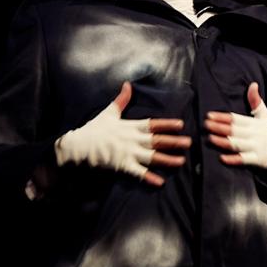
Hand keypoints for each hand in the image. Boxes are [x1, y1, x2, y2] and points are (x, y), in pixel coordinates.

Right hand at [54, 82, 189, 186]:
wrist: (76, 146)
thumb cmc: (93, 129)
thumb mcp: (109, 113)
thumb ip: (122, 100)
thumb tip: (127, 84)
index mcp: (131, 126)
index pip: (153, 124)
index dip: (167, 124)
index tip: (181, 124)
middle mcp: (133, 140)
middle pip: (157, 141)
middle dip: (174, 142)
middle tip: (189, 143)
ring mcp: (128, 153)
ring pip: (152, 157)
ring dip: (168, 160)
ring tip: (182, 161)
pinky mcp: (122, 166)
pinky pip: (138, 173)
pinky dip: (149, 178)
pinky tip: (160, 182)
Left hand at [205, 82, 266, 168]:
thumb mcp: (264, 116)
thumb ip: (256, 101)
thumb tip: (253, 84)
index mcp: (255, 123)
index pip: (237, 119)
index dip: (223, 117)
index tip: (209, 115)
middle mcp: (255, 135)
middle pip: (235, 130)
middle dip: (220, 127)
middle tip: (206, 125)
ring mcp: (256, 147)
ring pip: (238, 144)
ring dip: (223, 141)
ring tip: (210, 139)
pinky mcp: (257, 160)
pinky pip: (244, 160)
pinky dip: (234, 160)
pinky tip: (222, 158)